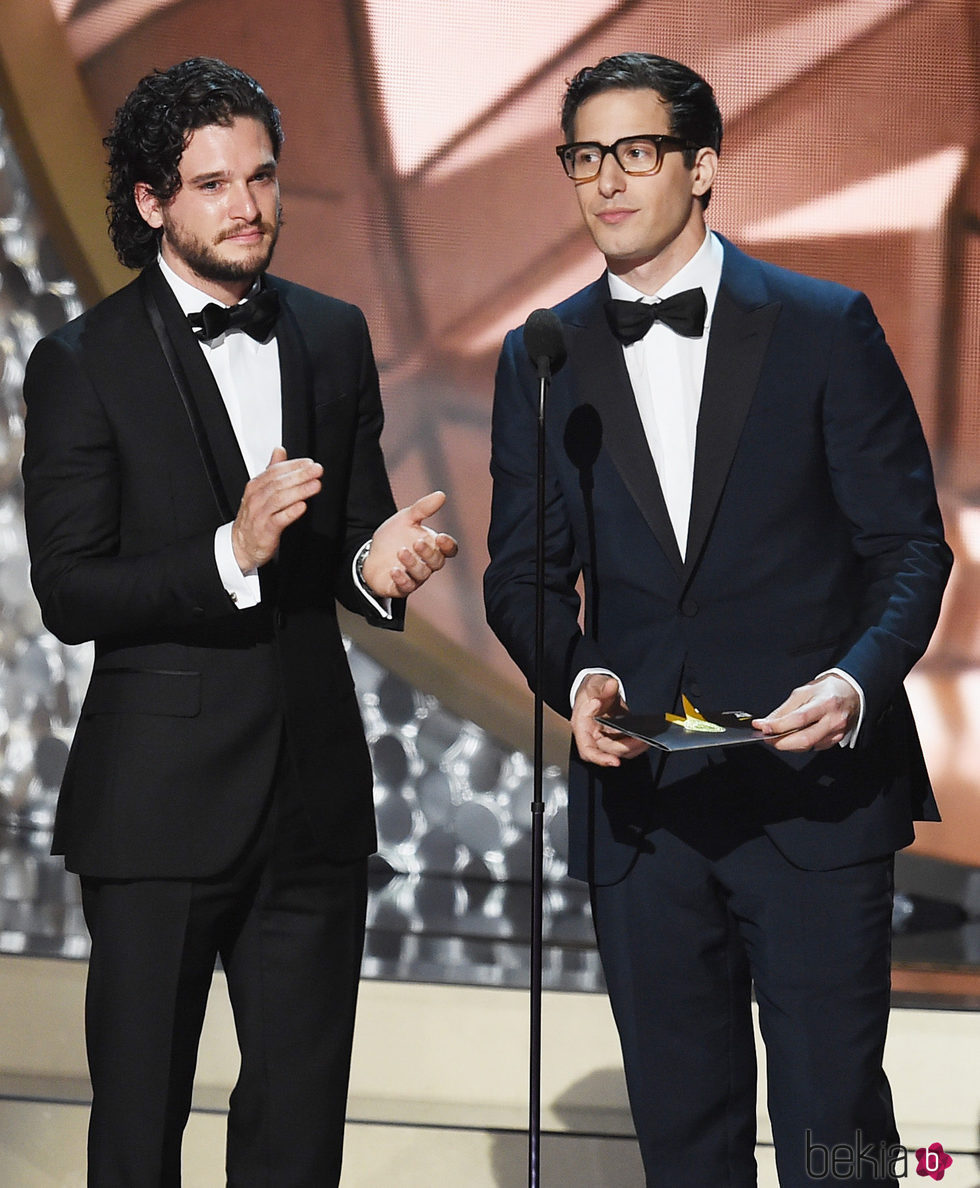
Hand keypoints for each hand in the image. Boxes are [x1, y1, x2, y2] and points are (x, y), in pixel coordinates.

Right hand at [231, 446, 322, 570]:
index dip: (294, 466)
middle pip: (279, 483)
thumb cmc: (255, 517)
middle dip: (300, 475)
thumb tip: (279, 450)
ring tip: (315, 485)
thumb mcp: (260, 491)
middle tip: (317, 470)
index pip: (275, 471)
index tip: (310, 463)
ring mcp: (260, 514)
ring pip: (280, 499)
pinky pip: (279, 520)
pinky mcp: (265, 530)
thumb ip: (271, 470)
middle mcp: (256, 498)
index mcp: (255, 486)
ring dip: (300, 491)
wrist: (242, 545)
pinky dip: (291, 512)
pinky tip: (302, 506)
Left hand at [360, 490, 457, 597]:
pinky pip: (406, 587)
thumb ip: (423, 508)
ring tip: (401, 552)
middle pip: (437, 562)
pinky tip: (394, 570)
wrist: (370, 553)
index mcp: (432, 547)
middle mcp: (427, 564)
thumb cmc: (394, 537)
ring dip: (413, 564)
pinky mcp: (400, 587)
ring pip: (422, 574)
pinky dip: (402, 580)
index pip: (449, 550)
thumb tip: (441, 495)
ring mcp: (414, 577)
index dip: (448, 545)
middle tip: (417, 542)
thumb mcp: (407, 518)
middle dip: (428, 553)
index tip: (440, 537)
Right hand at [571, 673, 648, 766]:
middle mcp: (592, 736)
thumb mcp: (594, 683)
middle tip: (641, 741)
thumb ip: (602, 686)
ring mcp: (605, 738)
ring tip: (646, 739)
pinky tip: (646, 737)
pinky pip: (626, 745)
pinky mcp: (616, 737)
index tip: (614, 762)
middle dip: (626, 749)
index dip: (600, 758)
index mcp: (581, 726)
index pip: (587, 749)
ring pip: (620, 751)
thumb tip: (611, 686)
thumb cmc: (591, 690)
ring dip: (634, 748)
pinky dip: (636, 743)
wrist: (598, 689)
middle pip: (608, 752)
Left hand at [752, 673, 858, 751]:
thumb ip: (784, 709)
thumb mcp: (803, 692)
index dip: (778, 725)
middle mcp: (833, 720)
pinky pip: (814, 747)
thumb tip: (767, 722)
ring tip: (777, 737)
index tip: (762, 726)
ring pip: (808, 746)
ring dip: (788, 744)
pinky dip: (800, 745)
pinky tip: (793, 737)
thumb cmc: (827, 690)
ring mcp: (837, 732)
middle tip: (767, 738)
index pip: (799, 719)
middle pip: (804, 739)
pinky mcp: (836, 740)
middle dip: (781, 742)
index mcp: (825, 703)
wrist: (851, 693)